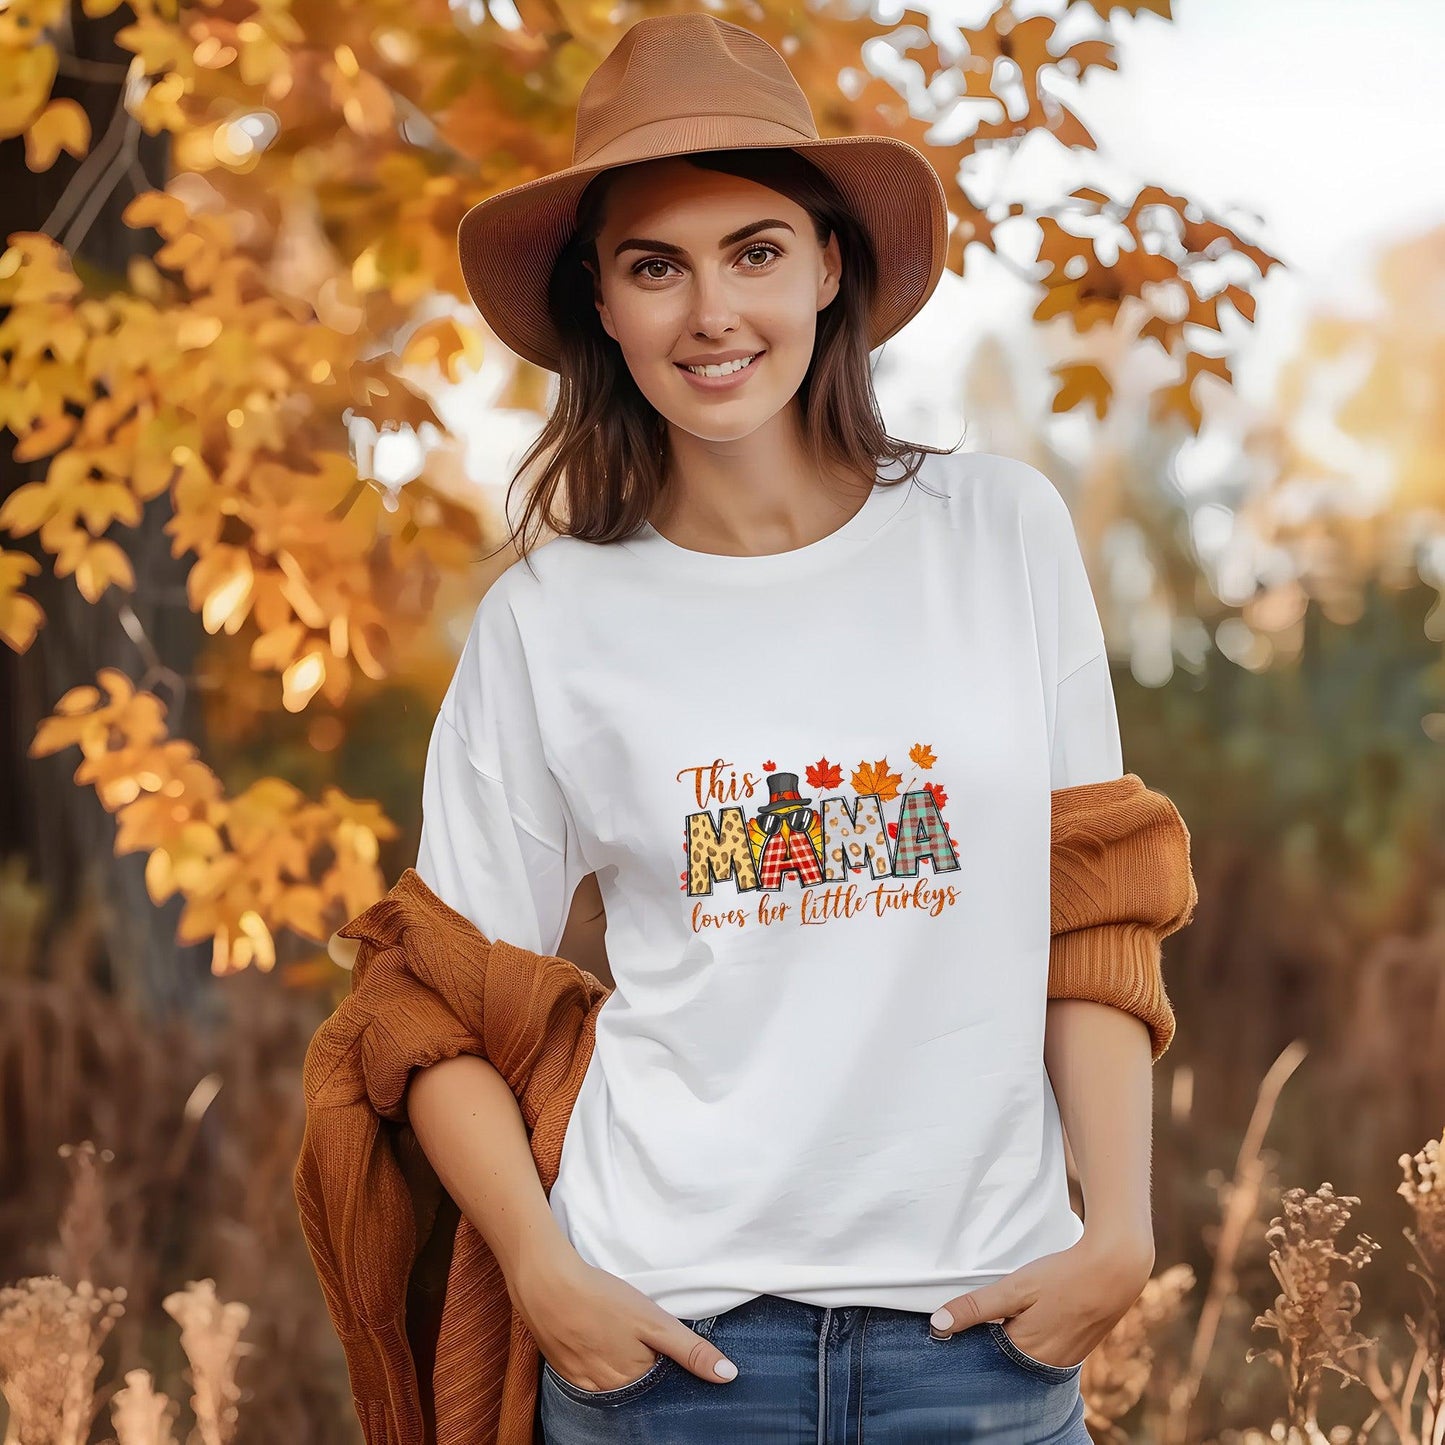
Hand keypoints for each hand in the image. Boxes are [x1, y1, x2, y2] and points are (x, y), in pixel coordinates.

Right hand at [511, 1244, 737, 1390]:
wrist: (545, 1284)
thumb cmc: (602, 1298)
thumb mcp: (654, 1320)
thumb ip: (690, 1350)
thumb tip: (729, 1376)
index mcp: (635, 1381)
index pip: (664, 1384)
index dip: (670, 1364)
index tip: (665, 1344)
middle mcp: (610, 1392)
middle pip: (639, 1386)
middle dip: (647, 1368)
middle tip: (638, 1334)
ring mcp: (585, 1385)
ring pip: (615, 1384)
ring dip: (623, 1368)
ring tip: (618, 1335)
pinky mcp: (566, 1373)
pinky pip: (591, 1380)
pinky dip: (599, 1364)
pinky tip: (598, 1340)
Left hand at [928, 1233, 1154, 1370]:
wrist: (1115, 1269)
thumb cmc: (1063, 1276)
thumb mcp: (1015, 1288)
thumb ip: (977, 1307)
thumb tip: (937, 1325)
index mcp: (1026, 1353)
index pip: (984, 1354)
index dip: (971, 1335)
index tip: (960, 1318)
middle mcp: (1046, 1365)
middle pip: (1006, 1357)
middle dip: (993, 1337)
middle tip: (990, 1308)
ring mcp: (1065, 1360)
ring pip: (1026, 1353)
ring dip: (1014, 1335)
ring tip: (1015, 1308)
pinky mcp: (1077, 1350)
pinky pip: (1045, 1350)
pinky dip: (1035, 1335)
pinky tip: (1035, 1314)